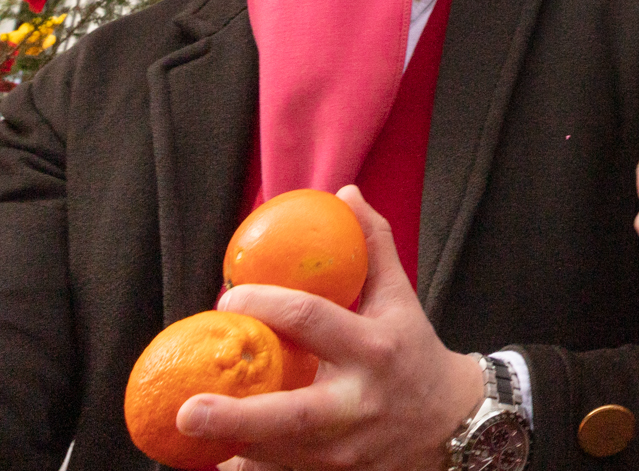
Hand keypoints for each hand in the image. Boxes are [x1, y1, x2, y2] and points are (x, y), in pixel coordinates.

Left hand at [183, 186, 483, 470]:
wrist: (452, 422)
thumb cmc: (416, 351)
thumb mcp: (401, 297)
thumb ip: (373, 245)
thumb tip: (345, 195)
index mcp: (373, 348)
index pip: (312, 320)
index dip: (266, 305)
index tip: (228, 298)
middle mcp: (359, 402)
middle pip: (292, 416)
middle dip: (236, 417)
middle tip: (186, 410)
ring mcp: (347, 449)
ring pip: (280, 456)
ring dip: (231, 445)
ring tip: (187, 431)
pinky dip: (250, 470)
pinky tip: (219, 459)